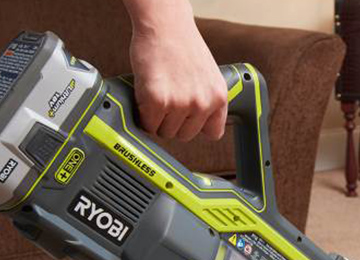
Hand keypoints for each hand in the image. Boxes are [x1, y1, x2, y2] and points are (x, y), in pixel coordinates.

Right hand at [126, 1, 226, 140]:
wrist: (164, 24)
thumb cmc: (181, 44)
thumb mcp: (207, 74)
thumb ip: (204, 97)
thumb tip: (191, 120)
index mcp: (218, 97)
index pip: (212, 133)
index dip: (196, 127)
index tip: (186, 122)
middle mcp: (203, 103)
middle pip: (184, 135)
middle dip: (172, 122)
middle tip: (164, 102)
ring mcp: (181, 103)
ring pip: (164, 132)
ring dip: (156, 119)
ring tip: (155, 96)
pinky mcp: (158, 100)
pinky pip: (147, 124)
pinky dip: (141, 115)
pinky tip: (144, 98)